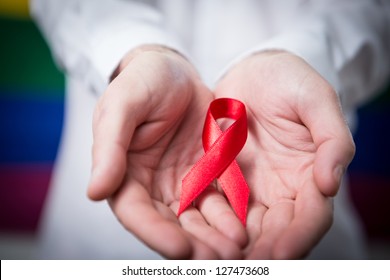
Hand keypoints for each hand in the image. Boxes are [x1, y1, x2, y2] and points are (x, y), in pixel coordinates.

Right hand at [87, 46, 246, 258]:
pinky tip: (246, 226)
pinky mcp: (207, 173)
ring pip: (197, 218)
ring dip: (215, 236)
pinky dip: (231, 214)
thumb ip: (109, 146)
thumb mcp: (122, 104)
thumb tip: (95, 191)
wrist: (173, 69)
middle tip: (218, 260)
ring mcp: (182, 181)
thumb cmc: (141, 81)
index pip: (136, 212)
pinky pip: (220, 198)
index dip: (156, 233)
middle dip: (192, 244)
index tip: (181, 249)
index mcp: (125, 173)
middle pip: (170, 223)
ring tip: (237, 249)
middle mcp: (152, 185)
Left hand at [215, 51, 354, 258]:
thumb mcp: (316, 100)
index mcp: (310, 175)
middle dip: (261, 252)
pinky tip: (198, 236)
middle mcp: (282, 189)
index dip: (297, 237)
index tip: (279, 255)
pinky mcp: (224, 178)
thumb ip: (332, 139)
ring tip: (216, 261)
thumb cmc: (290, 81)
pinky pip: (217, 205)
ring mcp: (252, 186)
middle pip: (276, 231)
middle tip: (240, 267)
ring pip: (245, 226)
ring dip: (233, 247)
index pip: (309, 217)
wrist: (253, 70)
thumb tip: (331, 184)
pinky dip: (211, 224)